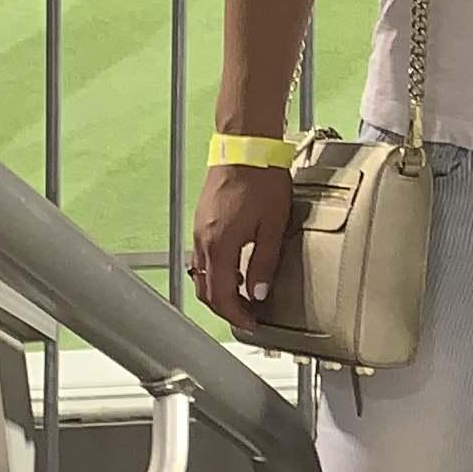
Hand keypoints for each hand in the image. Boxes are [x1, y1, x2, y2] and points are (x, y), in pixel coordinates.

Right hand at [189, 163, 292, 335]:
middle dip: (226, 309)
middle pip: (206, 290)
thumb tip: (260, 294)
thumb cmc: (262, 180)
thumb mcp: (273, 226)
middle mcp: (203, 241)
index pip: (221, 296)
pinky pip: (203, 258)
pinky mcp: (201, 221)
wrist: (246, 147)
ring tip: (245, 297)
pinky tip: (235, 270)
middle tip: (249, 316)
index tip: (252, 324)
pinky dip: (216, 272)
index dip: (237, 315)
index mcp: (220, 246)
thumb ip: (265, 263)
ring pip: (202, 275)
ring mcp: (199, 231)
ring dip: (220, 291)